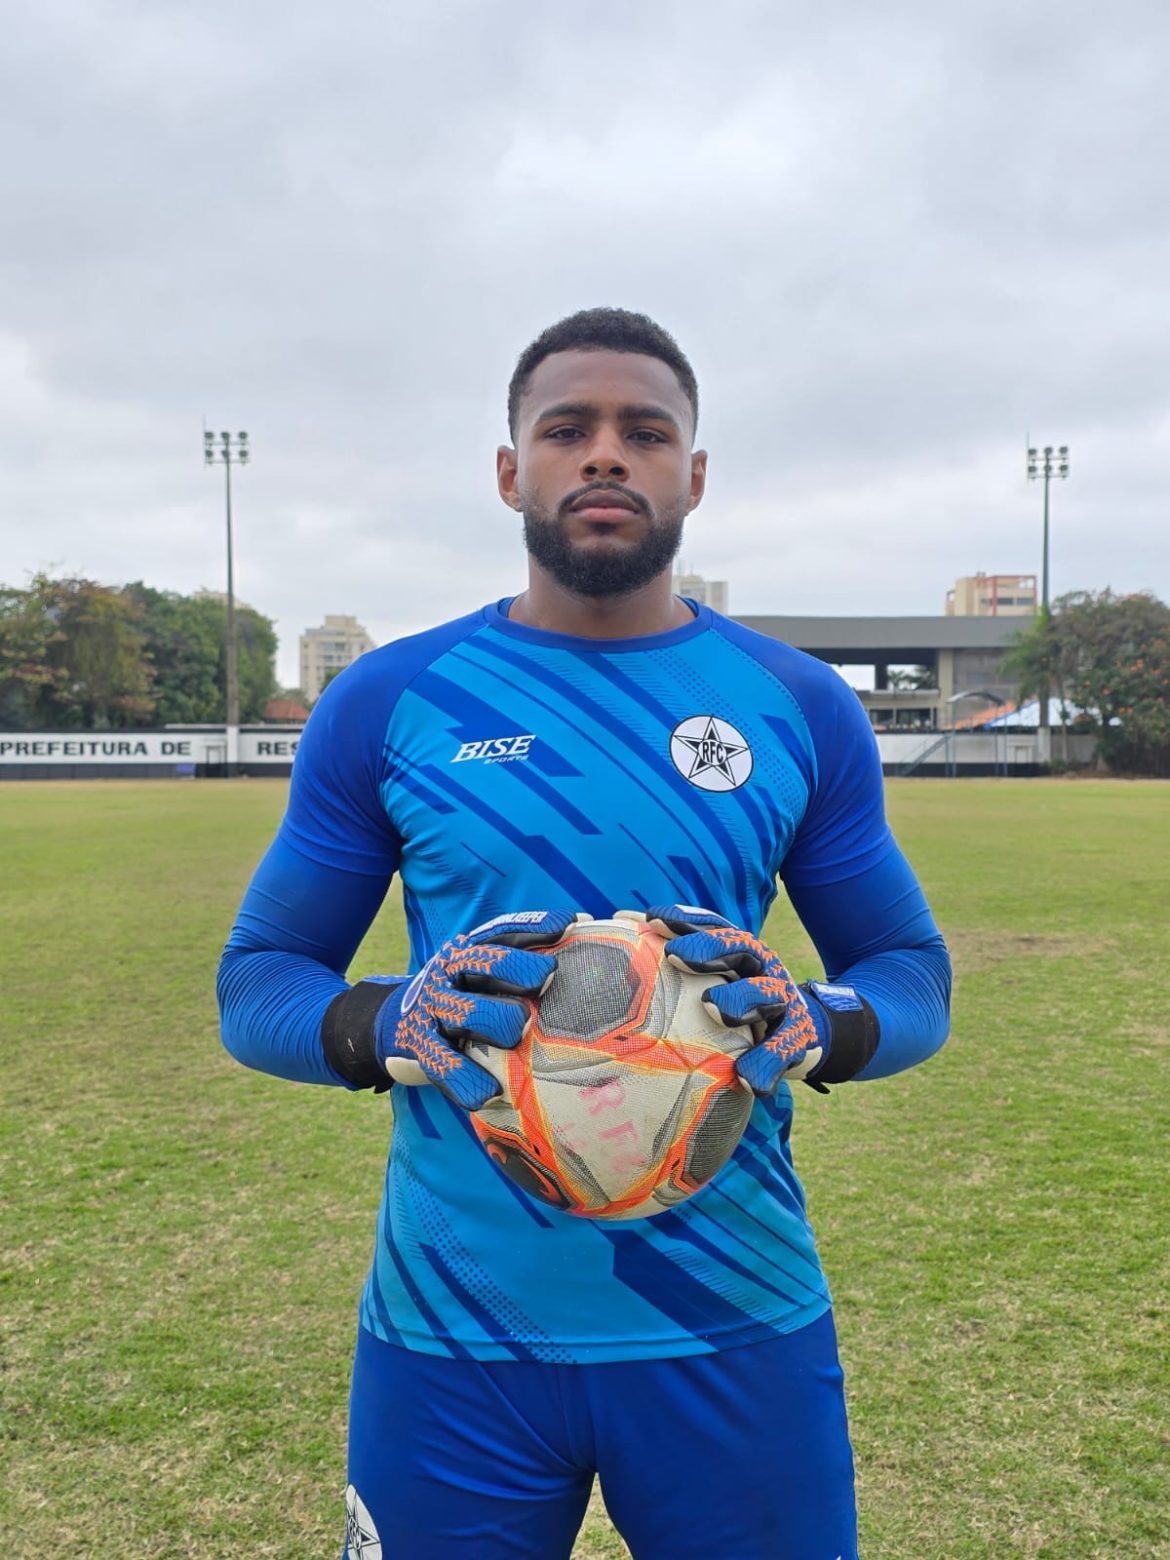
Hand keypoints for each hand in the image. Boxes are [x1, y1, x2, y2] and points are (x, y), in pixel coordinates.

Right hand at [374, 910, 578, 1109]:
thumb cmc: (462, 998)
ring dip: (496, 1021)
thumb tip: (583, 924)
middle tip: (548, 977)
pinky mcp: (421, 1046)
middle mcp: (450, 974)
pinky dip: (468, 1081)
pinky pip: (444, 1064)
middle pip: (484, 962)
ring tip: (518, 1033)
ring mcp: (433, 1009)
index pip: (504, 931)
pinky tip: (492, 1094)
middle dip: (518, 968)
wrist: (395, 1027)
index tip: (570, 925)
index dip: (537, 926)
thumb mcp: (482, 973)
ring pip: (467, 1012)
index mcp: (469, 952)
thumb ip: (526, 958)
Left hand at [628, 905, 826, 1095]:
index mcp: (741, 953)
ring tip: (714, 1008)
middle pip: (740, 949)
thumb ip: (679, 957)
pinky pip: (782, 1051)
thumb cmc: (743, 1001)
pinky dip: (765, 1064)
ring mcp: (783, 1002)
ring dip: (741, 999)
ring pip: (767, 993)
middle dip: (708, 949)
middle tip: (674, 955)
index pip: (714, 927)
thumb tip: (622, 919)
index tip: (652, 918)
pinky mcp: (797, 1039)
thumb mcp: (721, 975)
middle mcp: (763, 970)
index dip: (685, 920)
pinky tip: (748, 1080)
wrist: (806, 1033)